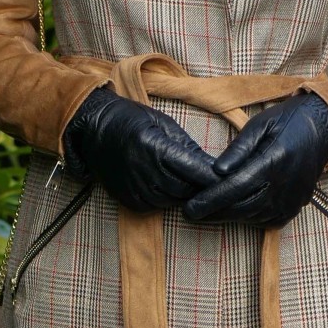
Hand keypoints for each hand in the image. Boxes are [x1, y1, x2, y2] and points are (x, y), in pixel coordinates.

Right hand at [62, 86, 216, 212]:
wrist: (94, 130)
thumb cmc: (132, 120)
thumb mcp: (163, 123)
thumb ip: (187, 147)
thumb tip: (213, 167)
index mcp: (155, 147)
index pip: (194, 169)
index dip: (214, 177)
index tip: (233, 179)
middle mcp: (144, 171)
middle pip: (187, 189)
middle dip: (203, 188)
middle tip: (219, 185)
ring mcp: (135, 189)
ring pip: (174, 200)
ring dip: (187, 195)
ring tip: (196, 186)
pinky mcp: (130, 201)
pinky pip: (158, 207)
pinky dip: (168, 199)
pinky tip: (171, 188)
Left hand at [182, 93, 327, 228]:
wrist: (323, 130)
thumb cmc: (288, 122)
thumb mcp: (260, 124)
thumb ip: (238, 149)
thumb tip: (216, 170)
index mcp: (274, 161)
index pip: (235, 188)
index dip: (210, 200)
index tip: (190, 208)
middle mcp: (283, 186)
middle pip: (240, 207)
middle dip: (213, 212)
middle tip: (190, 212)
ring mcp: (290, 201)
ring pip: (251, 216)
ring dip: (227, 216)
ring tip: (206, 213)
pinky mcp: (293, 209)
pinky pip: (264, 220)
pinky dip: (246, 217)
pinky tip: (232, 211)